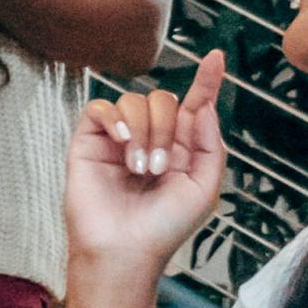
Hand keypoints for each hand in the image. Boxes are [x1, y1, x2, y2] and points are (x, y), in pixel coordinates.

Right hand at [65, 49, 227, 276]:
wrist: (125, 250)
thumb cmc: (163, 228)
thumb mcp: (203, 189)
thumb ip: (210, 146)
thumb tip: (203, 106)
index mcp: (181, 147)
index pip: (194, 104)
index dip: (206, 80)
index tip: (217, 58)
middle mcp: (150, 137)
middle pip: (164, 99)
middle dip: (166, 128)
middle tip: (158, 167)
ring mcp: (119, 138)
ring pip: (135, 101)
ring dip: (143, 133)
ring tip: (138, 169)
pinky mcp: (90, 142)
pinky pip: (101, 108)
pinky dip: (115, 120)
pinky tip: (121, 144)